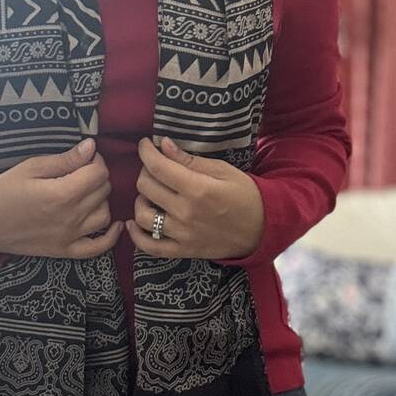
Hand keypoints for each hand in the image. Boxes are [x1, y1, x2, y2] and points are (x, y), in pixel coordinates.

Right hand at [0, 138, 122, 258]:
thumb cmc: (4, 190)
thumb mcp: (32, 167)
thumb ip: (65, 160)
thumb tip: (91, 147)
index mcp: (61, 194)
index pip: (99, 174)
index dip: (96, 161)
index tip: (84, 158)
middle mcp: (70, 218)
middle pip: (103, 191)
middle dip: (97, 177)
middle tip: (81, 172)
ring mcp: (69, 237)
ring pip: (104, 215)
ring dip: (100, 200)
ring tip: (85, 192)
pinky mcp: (65, 251)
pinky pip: (98, 248)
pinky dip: (110, 237)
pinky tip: (114, 224)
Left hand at [126, 137, 263, 259]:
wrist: (262, 229)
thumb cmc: (244, 194)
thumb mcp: (222, 170)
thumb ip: (189, 160)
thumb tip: (162, 144)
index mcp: (197, 189)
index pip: (158, 167)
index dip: (145, 152)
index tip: (145, 145)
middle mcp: (185, 213)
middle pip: (146, 187)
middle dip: (145, 171)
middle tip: (156, 167)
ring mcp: (182, 235)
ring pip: (142, 215)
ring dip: (141, 199)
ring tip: (151, 193)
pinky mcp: (183, 251)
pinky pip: (150, 247)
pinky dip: (136, 235)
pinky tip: (133, 222)